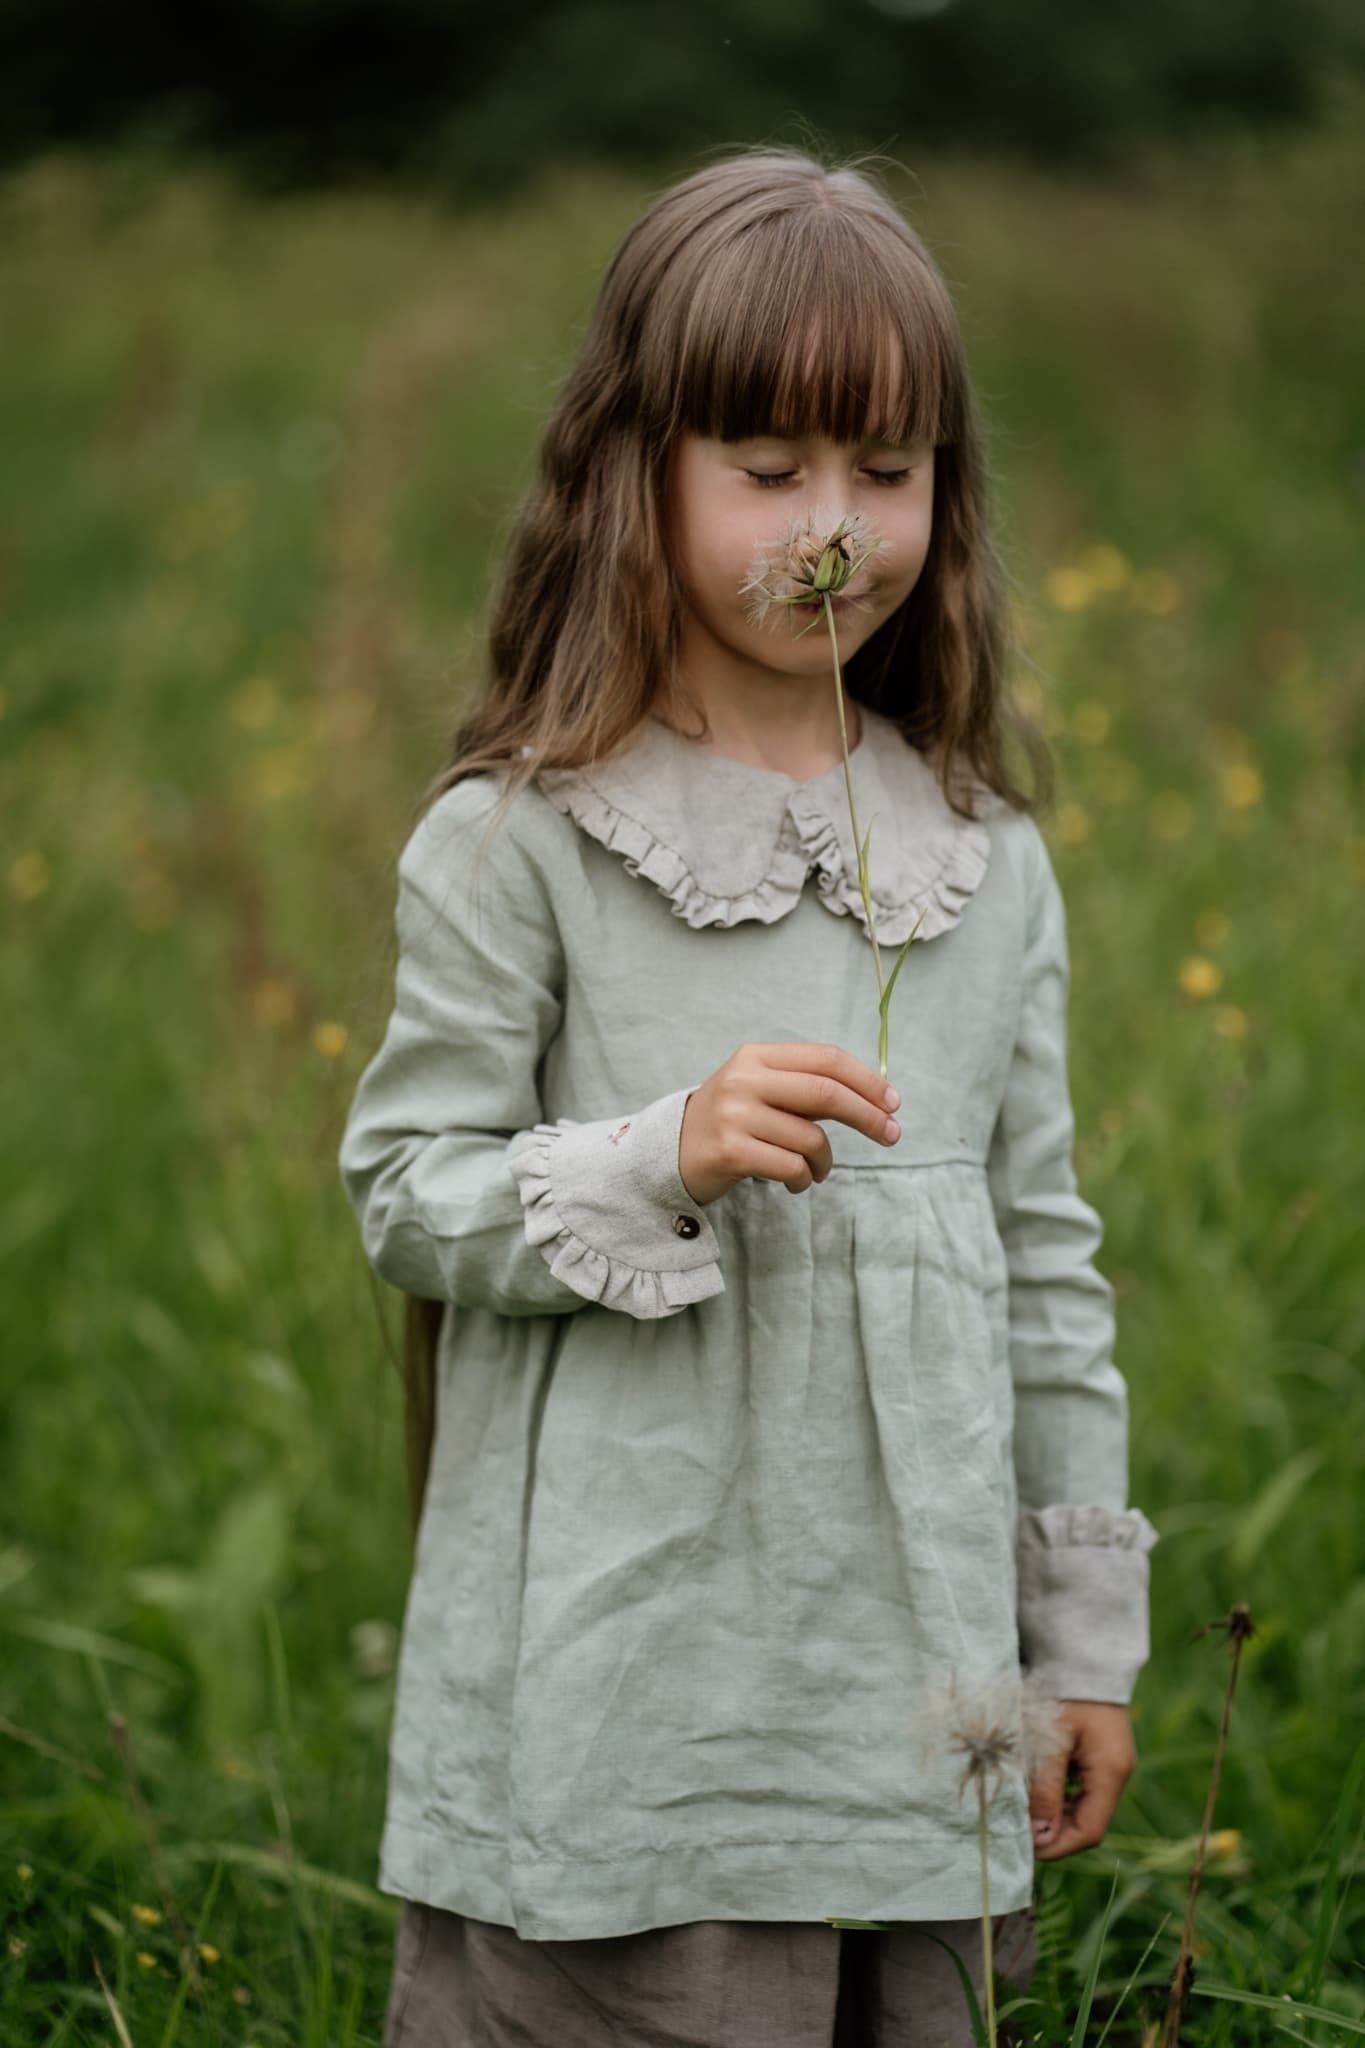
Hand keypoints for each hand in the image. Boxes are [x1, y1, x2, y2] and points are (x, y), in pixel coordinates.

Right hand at [678, 1041, 901, 1204]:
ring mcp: (734, 1115)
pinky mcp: (729, 1151)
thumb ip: (806, 1087)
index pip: (825, 1059)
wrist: (670, 1153)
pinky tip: (796, 1183)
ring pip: (811, 1138)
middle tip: (892, 1135)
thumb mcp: (762, 1091)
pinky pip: (791, 1167)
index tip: (893, 1102)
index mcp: (757, 1057)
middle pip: (825, 1093)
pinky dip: (803, 1180)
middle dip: (868, 1116)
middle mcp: (744, 1080)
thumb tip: (875, 1097)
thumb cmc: (732, 1122)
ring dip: (825, 1162)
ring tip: (816, 1171)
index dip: (866, 1080)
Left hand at [1029, 1702, 1136, 1859]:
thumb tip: (1039, 1836)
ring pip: (1083, 1807)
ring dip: (1054, 1815)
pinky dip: (1058, 1795)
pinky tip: (1035, 1790)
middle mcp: (1117, 1773)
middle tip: (1017, 1832)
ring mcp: (1110, 1764)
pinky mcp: (1100, 1754)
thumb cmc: (1065, 1691)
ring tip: (1022, 1813)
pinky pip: (1081, 1788)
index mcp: (1111, 1773)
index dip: (1057, 1845)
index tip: (1025, 1848)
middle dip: (1053, 1833)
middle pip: (1087, 1822)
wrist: (1083, 1653)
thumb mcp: (1052, 1741)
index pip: (1089, 1831)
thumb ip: (1045, 1787)